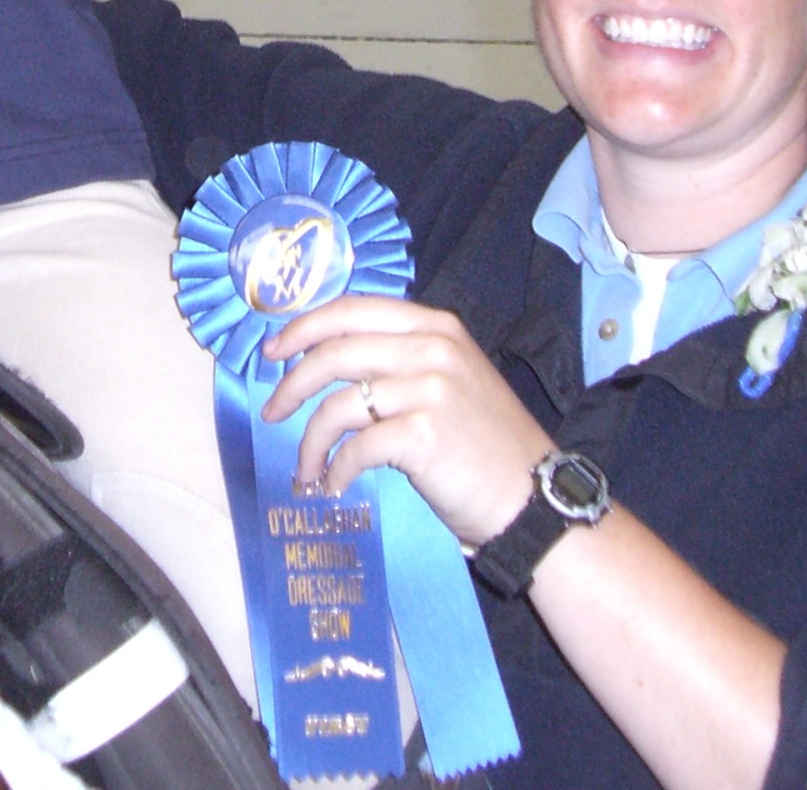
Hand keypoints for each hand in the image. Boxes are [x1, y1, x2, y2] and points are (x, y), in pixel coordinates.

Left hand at [260, 295, 557, 546]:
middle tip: (272, 410)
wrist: (534, 497)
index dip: (303, 327)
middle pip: (335, 351)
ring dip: (310, 440)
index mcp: (435, 326)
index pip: (352, 309)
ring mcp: (430, 388)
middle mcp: (432, 347)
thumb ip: (400, 361)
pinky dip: (337, 470)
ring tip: (306, 469)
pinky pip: (356, 447)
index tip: (273, 352)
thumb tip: (326, 363)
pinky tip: (336, 485)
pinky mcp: (424, 433)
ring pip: (338, 403)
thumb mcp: (449, 380)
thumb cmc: (486, 444)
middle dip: (291, 383)